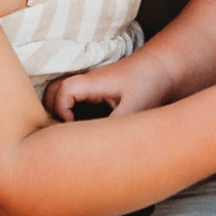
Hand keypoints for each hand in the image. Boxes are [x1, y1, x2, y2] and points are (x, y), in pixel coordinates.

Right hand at [46, 59, 175, 121]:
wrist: (163, 68)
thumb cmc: (149, 83)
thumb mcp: (134, 108)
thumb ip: (115, 126)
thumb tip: (98, 147)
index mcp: (92, 82)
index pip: (61, 92)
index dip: (60, 111)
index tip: (72, 128)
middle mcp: (87, 81)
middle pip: (52, 91)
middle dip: (51, 112)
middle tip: (64, 134)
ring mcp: (90, 84)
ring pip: (61, 94)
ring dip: (60, 111)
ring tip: (71, 133)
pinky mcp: (96, 90)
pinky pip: (73, 99)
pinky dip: (71, 112)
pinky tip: (84, 129)